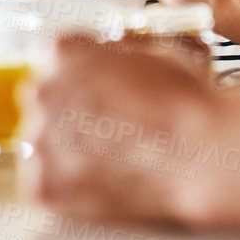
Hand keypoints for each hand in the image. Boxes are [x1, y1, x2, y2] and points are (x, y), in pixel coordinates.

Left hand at [27, 37, 235, 224]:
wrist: (199, 155)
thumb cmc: (186, 103)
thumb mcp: (155, 50)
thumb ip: (118, 50)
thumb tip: (118, 55)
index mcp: (62, 52)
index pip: (52, 57)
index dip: (79, 73)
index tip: (93, 85)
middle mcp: (42, 92)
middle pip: (43, 101)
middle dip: (70, 112)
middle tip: (107, 127)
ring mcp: (40, 141)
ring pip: (42, 145)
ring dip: (67, 151)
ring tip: (110, 159)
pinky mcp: (44, 187)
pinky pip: (43, 186)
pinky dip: (66, 189)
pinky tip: (99, 182)